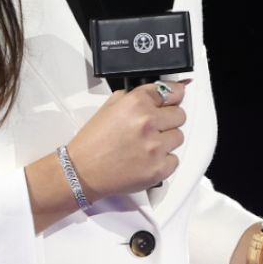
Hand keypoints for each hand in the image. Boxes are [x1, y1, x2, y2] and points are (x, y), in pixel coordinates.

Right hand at [66, 80, 187, 196]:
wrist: (82, 171)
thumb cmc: (93, 142)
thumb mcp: (110, 107)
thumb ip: (138, 97)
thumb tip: (163, 91)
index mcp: (137, 103)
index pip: (172, 91)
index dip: (174, 96)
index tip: (174, 98)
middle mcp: (148, 122)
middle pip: (180, 115)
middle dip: (168, 120)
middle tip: (151, 128)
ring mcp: (155, 147)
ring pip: (179, 137)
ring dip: (166, 141)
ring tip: (145, 145)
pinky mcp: (159, 168)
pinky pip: (174, 159)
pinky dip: (163, 161)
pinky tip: (145, 160)